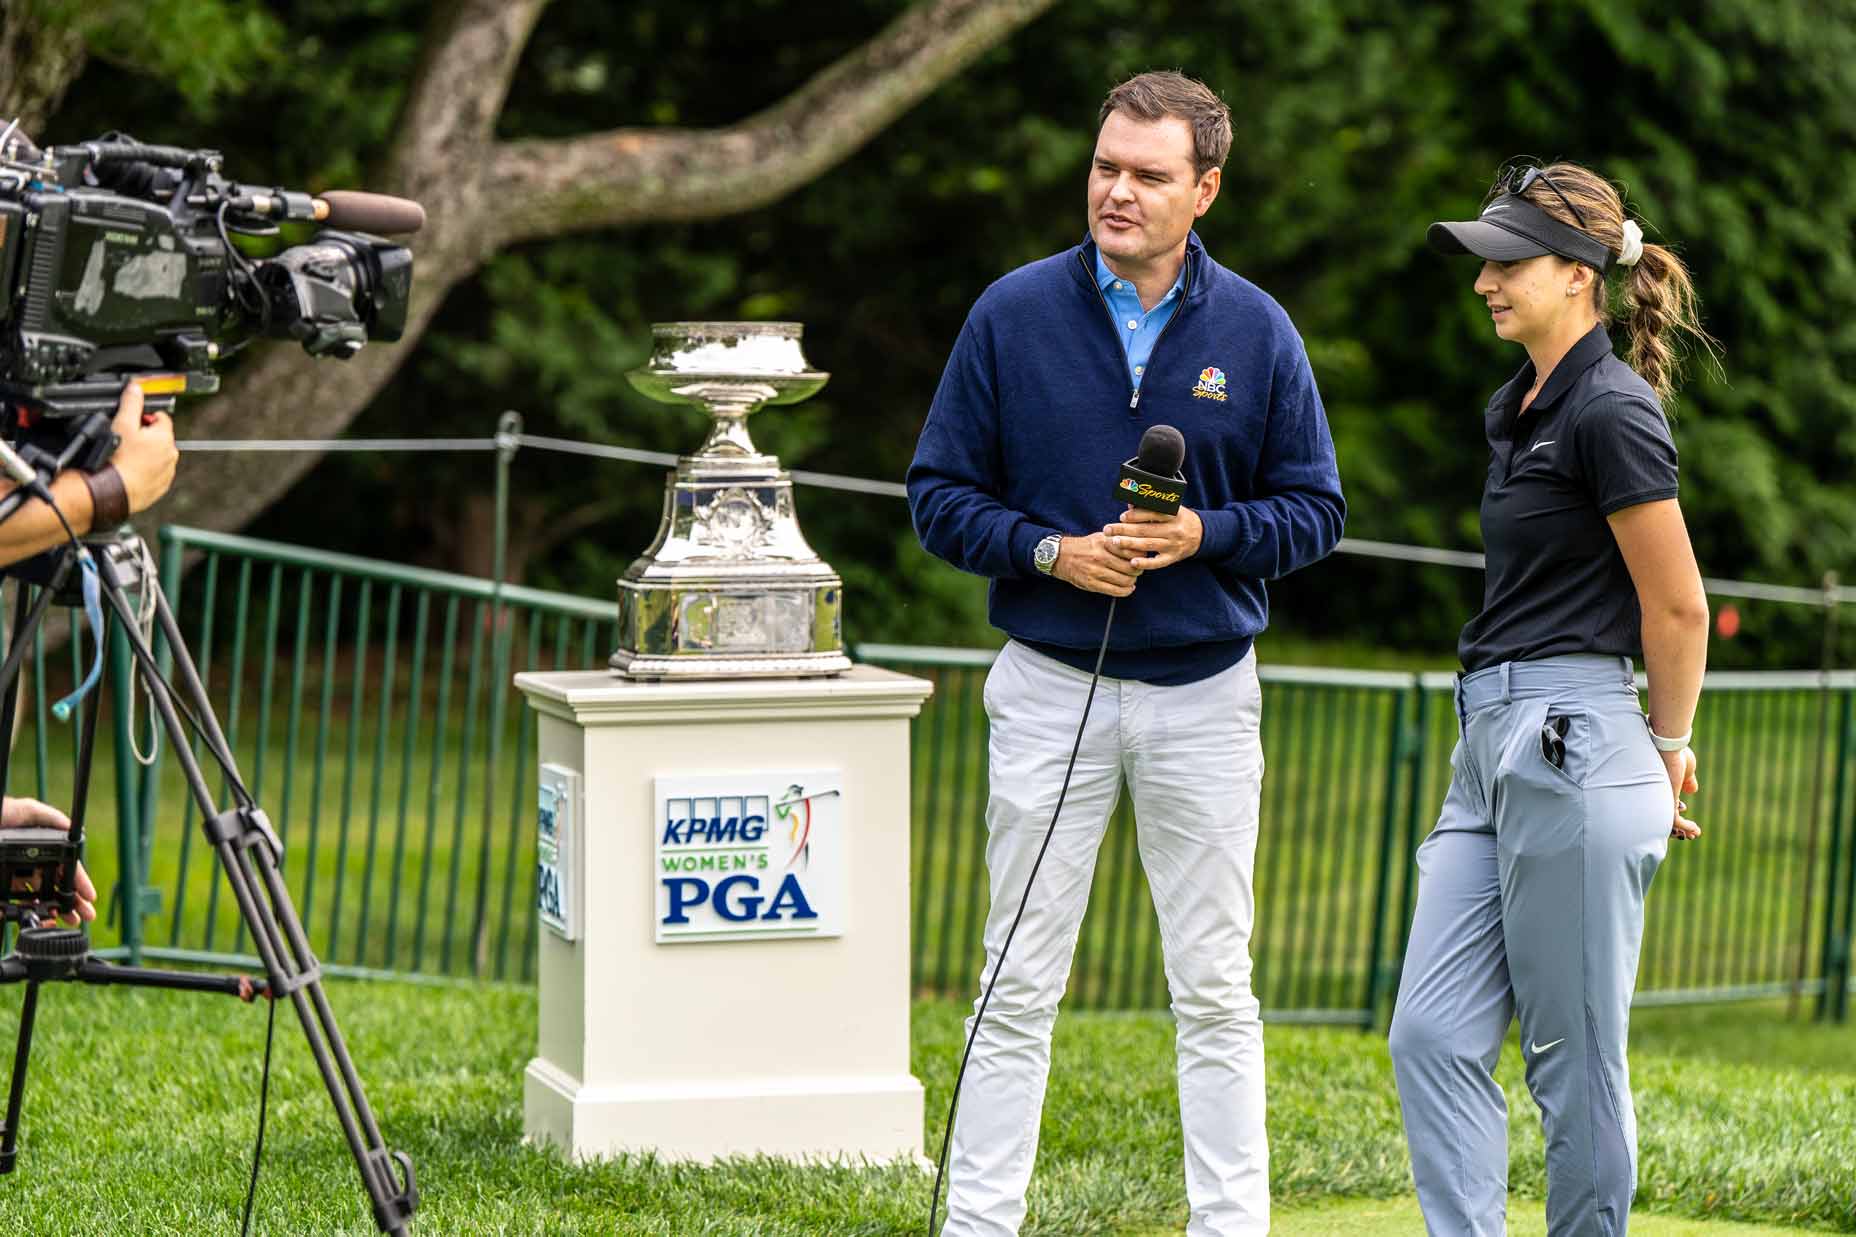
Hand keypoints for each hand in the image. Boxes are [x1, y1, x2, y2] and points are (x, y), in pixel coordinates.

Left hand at [2, 796, 94, 923]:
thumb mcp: (25, 810)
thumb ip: (49, 817)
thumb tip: (72, 827)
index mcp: (41, 850)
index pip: (66, 868)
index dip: (80, 882)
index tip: (90, 896)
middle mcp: (30, 865)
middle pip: (57, 887)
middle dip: (73, 902)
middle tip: (84, 916)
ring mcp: (14, 877)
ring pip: (39, 899)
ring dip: (54, 911)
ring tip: (66, 920)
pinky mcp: (1, 887)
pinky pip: (11, 903)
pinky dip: (21, 911)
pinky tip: (34, 916)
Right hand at [109, 381, 177, 513]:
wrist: (111, 491)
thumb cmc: (117, 459)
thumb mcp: (122, 423)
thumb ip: (131, 403)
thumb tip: (136, 388)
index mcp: (165, 438)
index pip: (161, 418)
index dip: (144, 416)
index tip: (132, 421)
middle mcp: (171, 455)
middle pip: (159, 438)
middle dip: (145, 436)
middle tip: (125, 440)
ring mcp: (166, 473)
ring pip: (157, 457)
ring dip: (144, 454)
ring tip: (125, 457)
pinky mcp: (159, 487)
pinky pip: (153, 474)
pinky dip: (143, 471)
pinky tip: (128, 471)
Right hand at [1052, 532, 1138, 596]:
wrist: (1061, 556)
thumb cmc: (1085, 546)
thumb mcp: (1101, 537)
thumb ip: (1118, 540)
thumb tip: (1139, 546)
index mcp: (1104, 543)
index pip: (1132, 551)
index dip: (1141, 556)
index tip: (1140, 557)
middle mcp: (1100, 556)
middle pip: (1131, 567)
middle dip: (1138, 570)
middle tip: (1136, 570)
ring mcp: (1096, 571)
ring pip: (1125, 580)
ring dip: (1132, 581)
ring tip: (1130, 579)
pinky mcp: (1092, 583)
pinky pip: (1116, 591)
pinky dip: (1126, 591)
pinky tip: (1127, 588)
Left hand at [1103, 505, 1203, 571]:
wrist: (1200, 534)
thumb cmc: (1178, 518)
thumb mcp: (1169, 508)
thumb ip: (1150, 506)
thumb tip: (1130, 504)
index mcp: (1174, 514)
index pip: (1153, 513)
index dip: (1136, 515)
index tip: (1122, 517)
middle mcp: (1174, 529)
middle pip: (1146, 529)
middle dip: (1124, 529)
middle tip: (1108, 530)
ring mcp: (1174, 544)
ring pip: (1148, 545)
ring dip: (1129, 544)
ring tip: (1113, 542)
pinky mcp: (1173, 557)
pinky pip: (1158, 562)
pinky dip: (1145, 563)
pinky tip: (1132, 562)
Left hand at [1662, 746, 1698, 839]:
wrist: (1670, 745)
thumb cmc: (1675, 754)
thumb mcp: (1685, 770)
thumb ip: (1687, 781)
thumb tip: (1691, 790)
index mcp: (1658, 788)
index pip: (1661, 806)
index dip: (1674, 812)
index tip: (1685, 815)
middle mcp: (1654, 795)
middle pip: (1659, 817)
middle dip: (1675, 827)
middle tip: (1688, 835)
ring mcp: (1658, 798)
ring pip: (1665, 822)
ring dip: (1682, 830)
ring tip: (1694, 835)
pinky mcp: (1665, 799)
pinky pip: (1674, 820)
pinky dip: (1685, 826)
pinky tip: (1695, 829)